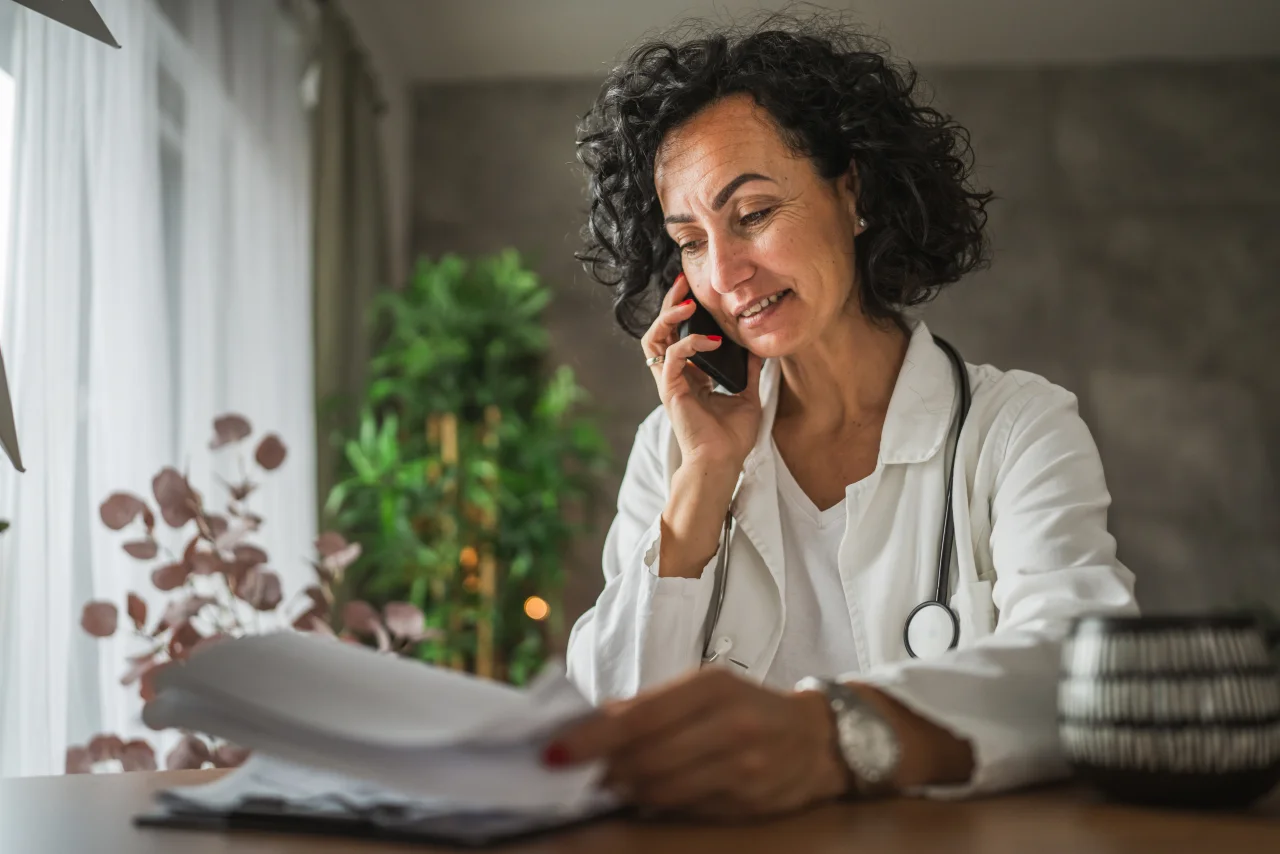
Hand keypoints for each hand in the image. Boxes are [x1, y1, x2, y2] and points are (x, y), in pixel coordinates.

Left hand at [545, 669, 848, 819]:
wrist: (816, 739)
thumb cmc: (747, 707)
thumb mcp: (705, 690)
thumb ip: (653, 706)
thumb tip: (591, 723)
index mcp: (712, 687)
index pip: (639, 715)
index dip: (591, 737)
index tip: (554, 751)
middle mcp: (730, 725)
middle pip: (646, 758)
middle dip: (603, 769)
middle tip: (576, 773)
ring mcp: (742, 768)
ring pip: (662, 789)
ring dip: (625, 789)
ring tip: (609, 782)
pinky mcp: (746, 801)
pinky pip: (685, 808)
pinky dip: (656, 803)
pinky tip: (644, 795)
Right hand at [641, 273, 763, 471]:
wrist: (723, 462)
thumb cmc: (730, 438)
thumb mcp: (747, 397)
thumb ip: (749, 372)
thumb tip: (758, 350)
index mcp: (690, 377)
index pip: (678, 336)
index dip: (683, 313)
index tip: (695, 292)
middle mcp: (675, 376)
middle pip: (660, 331)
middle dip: (669, 304)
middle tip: (682, 283)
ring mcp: (670, 382)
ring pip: (653, 339)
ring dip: (667, 317)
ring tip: (686, 303)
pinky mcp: (671, 390)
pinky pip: (672, 356)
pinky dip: (689, 343)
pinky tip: (711, 340)